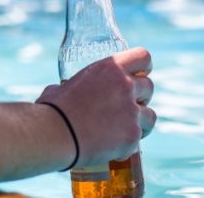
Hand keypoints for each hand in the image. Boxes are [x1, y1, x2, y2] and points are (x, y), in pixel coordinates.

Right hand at [36, 47, 154, 166]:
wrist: (57, 134)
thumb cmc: (53, 109)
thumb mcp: (63, 87)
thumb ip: (71, 86)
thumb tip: (62, 91)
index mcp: (110, 68)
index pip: (143, 57)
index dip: (144, 68)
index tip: (140, 75)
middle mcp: (125, 86)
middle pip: (149, 86)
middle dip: (141, 97)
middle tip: (126, 106)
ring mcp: (132, 111)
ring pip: (150, 115)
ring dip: (141, 121)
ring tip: (124, 129)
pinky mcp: (133, 135)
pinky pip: (139, 139)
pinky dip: (129, 144)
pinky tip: (114, 147)